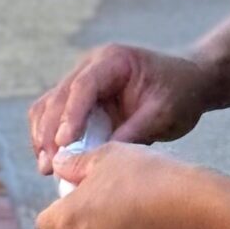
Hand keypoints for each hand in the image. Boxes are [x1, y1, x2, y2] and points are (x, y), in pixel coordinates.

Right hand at [28, 44, 213, 174]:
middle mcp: (91, 65)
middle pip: (58, 97)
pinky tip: (51, 161)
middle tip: (48, 166)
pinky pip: (54, 116)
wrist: (186, 83)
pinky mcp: (79, 99)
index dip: (70, 115)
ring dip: (43, 136)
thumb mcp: (164, 114)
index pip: (83, 86)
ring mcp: (81, 80)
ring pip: (48, 105)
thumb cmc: (179, 94)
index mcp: (113, 60)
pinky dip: (49, 137)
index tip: (63, 144)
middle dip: (49, 132)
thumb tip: (100, 158)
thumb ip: (135, 132)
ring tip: (45, 168)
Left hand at [36, 144, 214, 228]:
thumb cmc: (148, 178)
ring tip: (137, 211)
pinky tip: (152, 228)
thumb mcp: (107, 156)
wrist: (196, 210)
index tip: (78, 196)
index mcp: (68, 223)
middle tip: (112, 198)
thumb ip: (76, 164)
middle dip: (85, 223)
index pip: (44, 226)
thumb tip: (61, 166)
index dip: (58, 211)